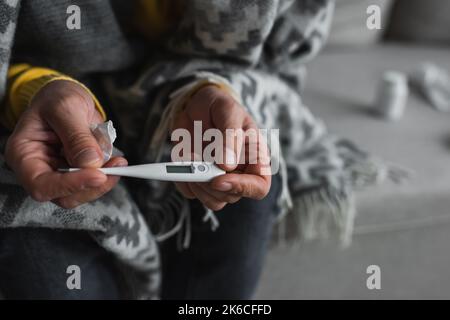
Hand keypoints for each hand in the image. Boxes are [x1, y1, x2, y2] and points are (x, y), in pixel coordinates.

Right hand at [5, 80, 126, 208]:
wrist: (66, 97)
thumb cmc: (56, 98)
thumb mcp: (65, 107)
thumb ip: (77, 135)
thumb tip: (90, 162)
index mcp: (23, 154)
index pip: (41, 185)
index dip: (70, 185)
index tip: (98, 175)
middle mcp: (39, 169)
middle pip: (64, 195)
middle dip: (92, 185)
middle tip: (116, 166)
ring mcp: (60, 173)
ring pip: (82, 192)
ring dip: (104, 180)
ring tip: (118, 160)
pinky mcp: (78, 173)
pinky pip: (94, 182)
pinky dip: (109, 173)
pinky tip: (116, 159)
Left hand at [172, 85, 270, 210]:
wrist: (196, 106)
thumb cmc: (219, 106)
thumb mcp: (227, 110)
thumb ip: (230, 135)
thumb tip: (227, 166)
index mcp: (255, 157)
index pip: (259, 186)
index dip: (242, 188)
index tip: (218, 179)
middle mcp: (240, 173)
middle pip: (231, 196)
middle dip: (210, 183)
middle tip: (195, 162)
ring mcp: (220, 178)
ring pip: (213, 200)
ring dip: (197, 185)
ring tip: (188, 159)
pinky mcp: (200, 180)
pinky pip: (191, 192)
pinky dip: (182, 180)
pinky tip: (182, 160)